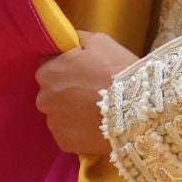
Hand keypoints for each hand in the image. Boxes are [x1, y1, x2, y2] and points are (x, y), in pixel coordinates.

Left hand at [34, 30, 140, 157]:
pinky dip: (79, 131)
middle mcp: (43, 99)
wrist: (137, 109)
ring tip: (97, 111)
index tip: (84, 72)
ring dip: (73, 112)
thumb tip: (65, 40)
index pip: (50, 66)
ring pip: (60, 114)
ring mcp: (53, 124)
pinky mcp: (65, 143)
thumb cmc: (117, 70)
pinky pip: (69, 134)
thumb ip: (75, 39)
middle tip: (93, 92)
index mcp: (47, 72)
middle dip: (68, 91)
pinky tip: (96, 126)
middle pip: (53, 92)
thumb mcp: (98, 41)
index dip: (68, 67)